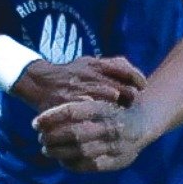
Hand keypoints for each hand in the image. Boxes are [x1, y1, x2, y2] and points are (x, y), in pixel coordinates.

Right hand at [11, 56, 146, 113]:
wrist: (39, 82)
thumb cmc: (70, 73)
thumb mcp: (88, 62)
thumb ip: (109, 64)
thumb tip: (131, 70)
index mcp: (94, 64)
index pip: (124, 70)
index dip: (138, 79)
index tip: (143, 86)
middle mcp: (88, 76)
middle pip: (121, 88)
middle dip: (130, 97)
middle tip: (133, 104)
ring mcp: (80, 90)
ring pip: (109, 99)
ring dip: (119, 108)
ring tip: (122, 114)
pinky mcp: (71, 104)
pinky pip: (92, 111)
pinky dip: (102, 116)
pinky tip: (107, 121)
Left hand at [33, 100, 150, 172]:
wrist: (145, 121)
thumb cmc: (116, 103)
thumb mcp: (105, 90)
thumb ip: (86, 90)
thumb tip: (58, 93)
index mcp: (106, 107)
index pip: (73, 111)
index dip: (51, 117)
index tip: (35, 122)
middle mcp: (111, 127)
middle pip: (75, 134)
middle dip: (52, 136)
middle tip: (40, 137)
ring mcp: (115, 146)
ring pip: (81, 152)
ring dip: (59, 151)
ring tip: (46, 148)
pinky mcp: (117, 162)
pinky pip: (90, 166)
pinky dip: (72, 164)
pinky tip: (61, 160)